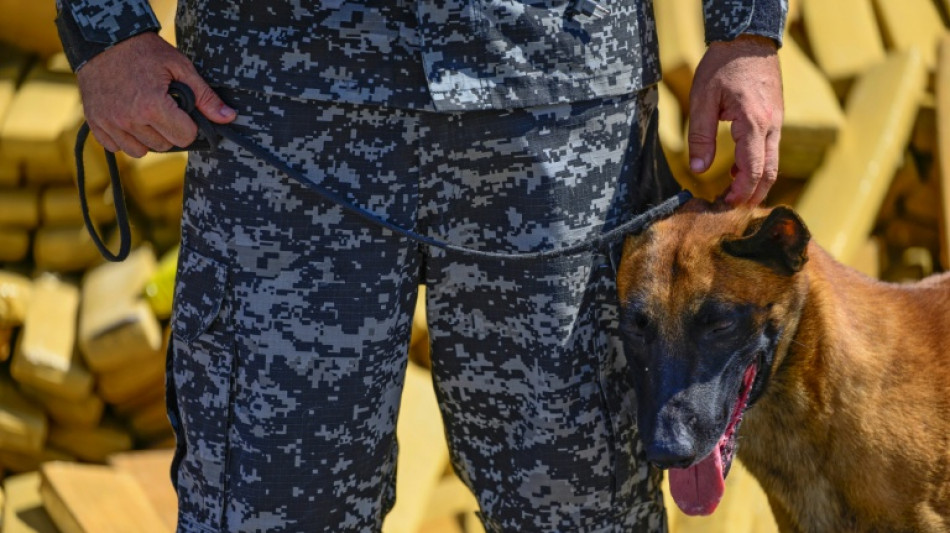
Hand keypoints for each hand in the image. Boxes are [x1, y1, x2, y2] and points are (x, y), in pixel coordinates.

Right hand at [76, 32, 235, 156]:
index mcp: (152, 105)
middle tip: (163, 107)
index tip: (183, 111)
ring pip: (141, 150)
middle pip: (164, 145)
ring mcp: (110, 123)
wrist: (103, 39)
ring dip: (148, 137)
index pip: (184, 137)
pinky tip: (129, 118)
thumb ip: (205, 96)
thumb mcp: (180, 67)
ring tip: (146, 113)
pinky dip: (126, 138)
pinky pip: (117, 147)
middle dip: (169, 130)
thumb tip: (228, 117)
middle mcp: (129, 119)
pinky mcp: (96, 123)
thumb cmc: (145, 51)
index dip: (189, 125)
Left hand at [688, 34, 782, 205]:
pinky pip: (770, 150)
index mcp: (754, 123)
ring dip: (755, 183)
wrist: (747, 40)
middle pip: (769, 173)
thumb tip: (698, 169)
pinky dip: (757, 167)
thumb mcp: (703, 100)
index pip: (754, 170)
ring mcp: (777, 123)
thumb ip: (700, 136)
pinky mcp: (774, 119)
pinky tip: (736, 172)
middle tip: (729, 210)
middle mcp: (772, 126)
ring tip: (730, 195)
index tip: (724, 205)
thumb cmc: (722, 66)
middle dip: (752, 195)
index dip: (741, 193)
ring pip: (772, 163)